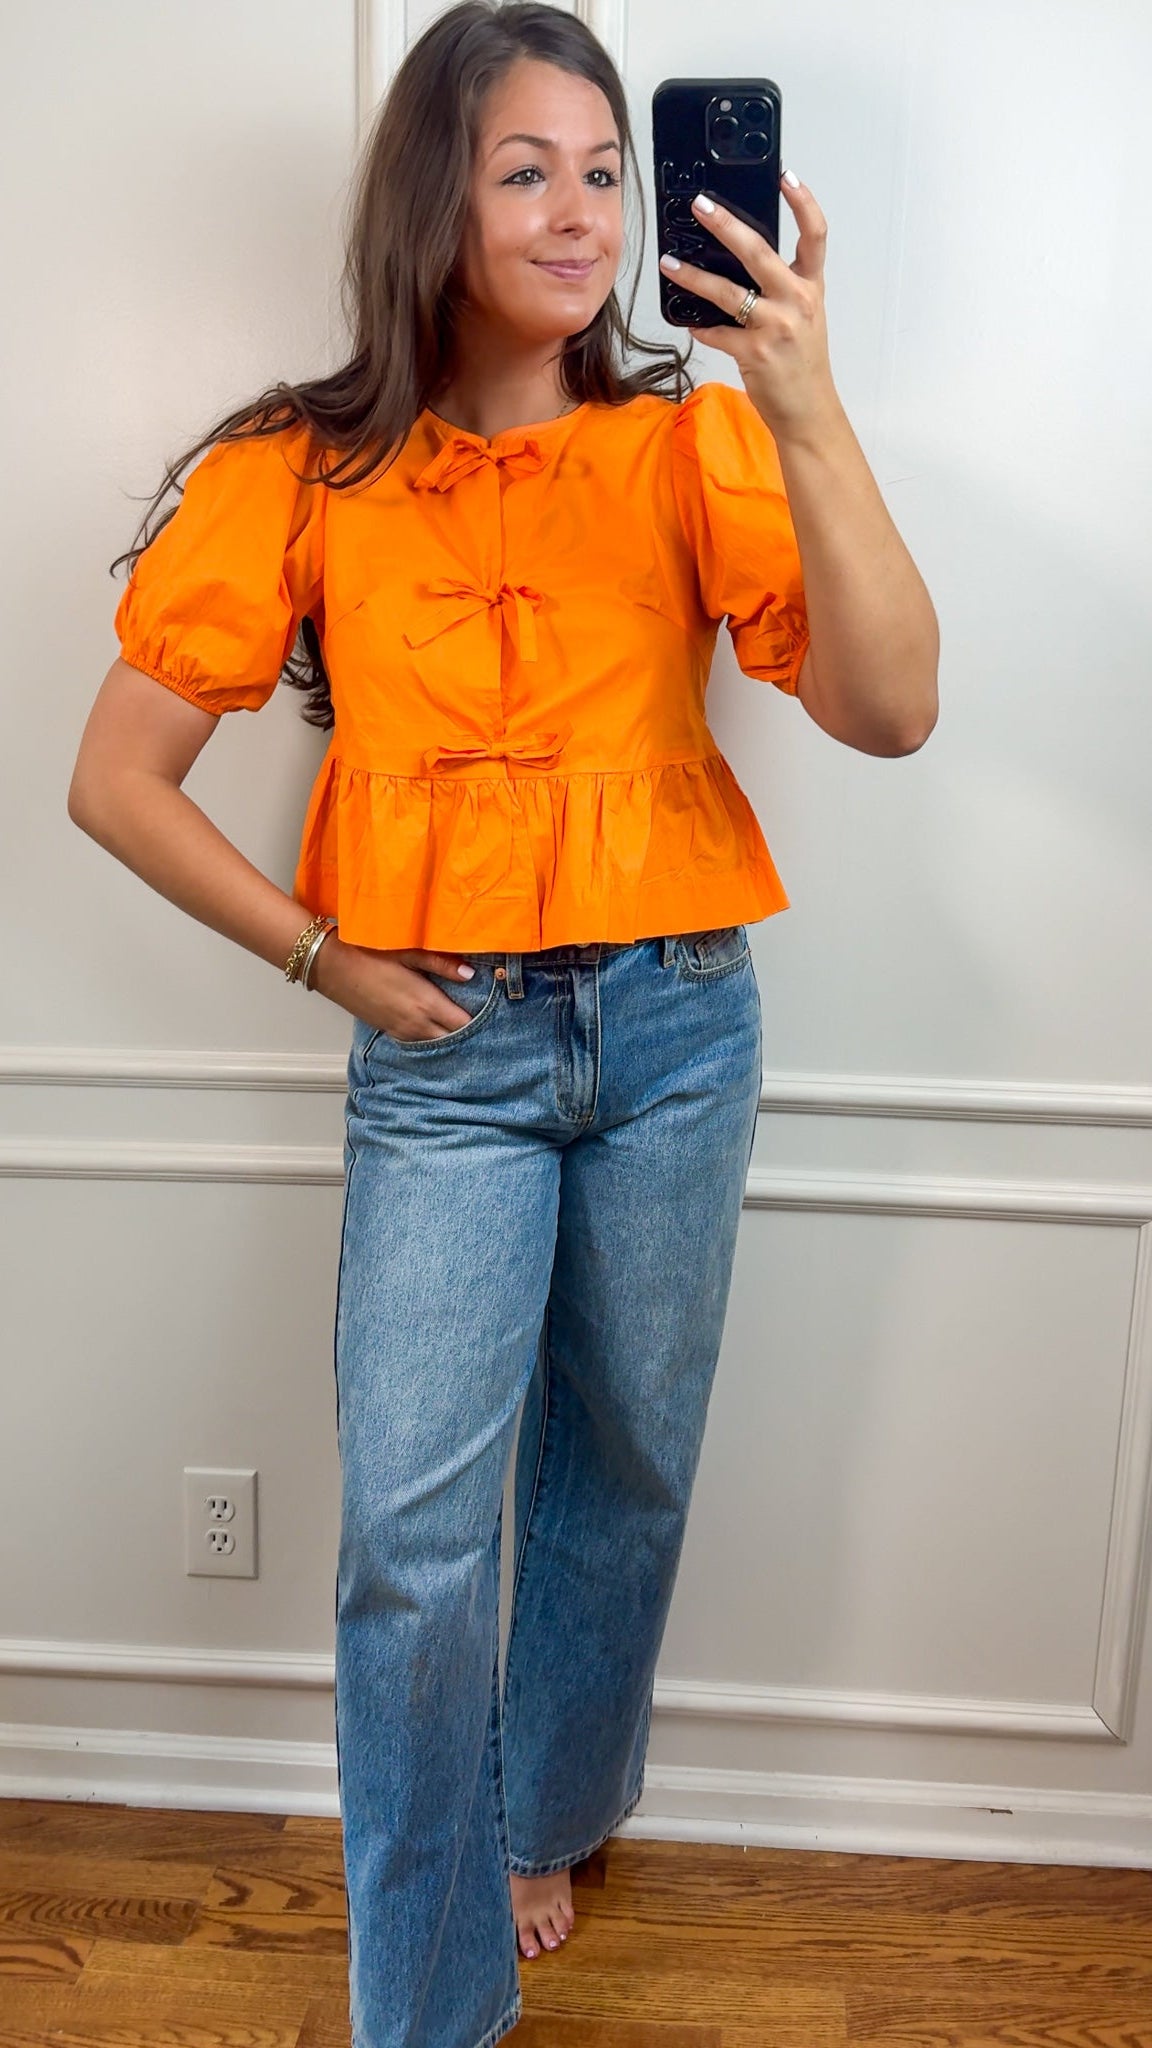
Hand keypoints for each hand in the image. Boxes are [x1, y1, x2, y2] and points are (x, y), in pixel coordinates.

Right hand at [311, 935, 478, 1039]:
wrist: (329, 966)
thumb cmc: (367, 953)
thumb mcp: (408, 953)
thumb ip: (442, 965)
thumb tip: (470, 974)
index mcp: (425, 1004)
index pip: (464, 1024)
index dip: (480, 1021)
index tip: (493, 1011)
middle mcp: (415, 1024)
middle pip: (452, 1039)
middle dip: (467, 1033)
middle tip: (481, 1021)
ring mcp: (400, 1030)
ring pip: (434, 1043)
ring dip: (448, 1037)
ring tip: (460, 1024)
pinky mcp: (387, 1030)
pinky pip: (417, 1041)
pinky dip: (429, 1037)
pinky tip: (434, 1025)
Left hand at [659, 170, 838, 439]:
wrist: (809, 412)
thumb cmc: (802, 363)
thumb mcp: (804, 317)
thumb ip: (782, 287)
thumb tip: (740, 261)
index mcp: (811, 287)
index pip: (816, 236)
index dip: (803, 202)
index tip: (785, 175)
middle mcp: (797, 301)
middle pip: (759, 252)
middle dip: (726, 225)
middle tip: (700, 206)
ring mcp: (776, 327)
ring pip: (727, 292)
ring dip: (693, 276)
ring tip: (668, 262)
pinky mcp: (754, 354)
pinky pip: (716, 333)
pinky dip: (700, 327)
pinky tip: (688, 322)